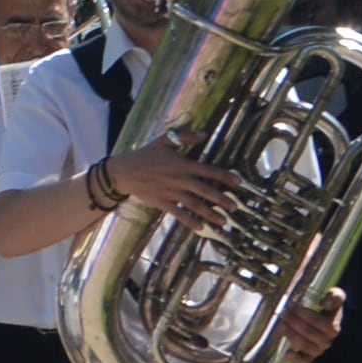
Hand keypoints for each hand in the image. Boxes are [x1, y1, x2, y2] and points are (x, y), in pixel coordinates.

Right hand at [113, 139, 233, 224]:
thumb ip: (185, 137)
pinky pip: (178, 214)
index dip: (224, 176)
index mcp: (181, 164)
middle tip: (235, 207)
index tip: (238, 182)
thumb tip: (204, 134)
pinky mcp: (162, 203)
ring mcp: (170, 192)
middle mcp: (178, 179)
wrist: (124, 171)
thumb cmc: (145, 154)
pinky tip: (200, 228)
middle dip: (222, 199)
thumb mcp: (164, 140)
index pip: (208, 170)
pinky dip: (189, 221)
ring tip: (223, 221)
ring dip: (210, 214)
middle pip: (204, 190)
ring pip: (194, 205)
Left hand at [276, 292, 345, 362]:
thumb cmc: (327, 305)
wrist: (323, 318)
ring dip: (293, 336)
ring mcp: (318, 350)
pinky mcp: (309, 357)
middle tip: (284, 312)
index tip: (293, 304)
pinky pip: (305, 362)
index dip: (306, 314)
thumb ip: (336, 296)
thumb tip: (325, 304)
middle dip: (295, 322)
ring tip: (282, 325)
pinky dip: (297, 360)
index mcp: (333, 326)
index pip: (320, 322)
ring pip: (307, 346)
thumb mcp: (335, 296)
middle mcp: (327, 340)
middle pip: (310, 333)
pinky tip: (288, 352)